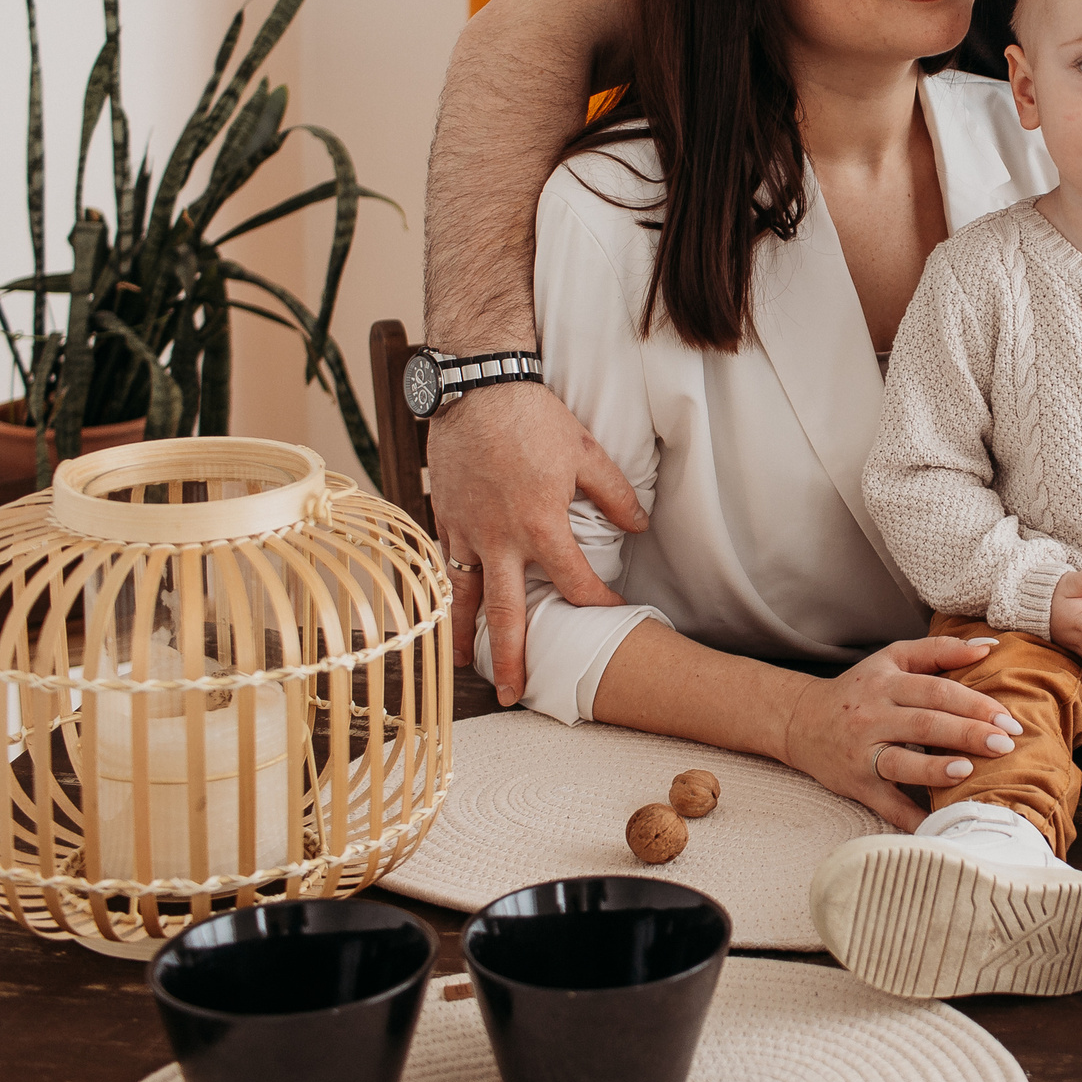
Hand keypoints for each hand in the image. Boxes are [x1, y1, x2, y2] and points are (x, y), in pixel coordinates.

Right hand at [428, 381, 647, 704]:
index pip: (573, 582)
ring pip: (464, 596)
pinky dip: (448, 593)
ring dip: (465, 636)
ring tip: (468, 667)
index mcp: (541, 525)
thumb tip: (639, 528)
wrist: (476, 387)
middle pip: (505, 613)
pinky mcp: (443, 516)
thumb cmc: (534, 418)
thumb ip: (615, 496)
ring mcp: (465, 530)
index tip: (613, 616)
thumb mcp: (587, 452)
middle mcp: (499, 538)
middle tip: (515, 695)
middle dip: (512, 657)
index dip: (597, 604)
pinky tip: (452, 611)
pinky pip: (445, 564)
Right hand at [778, 636, 1024, 831]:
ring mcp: (863, 754)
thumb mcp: (893, 659)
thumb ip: (939, 651)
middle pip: (926, 724)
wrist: (801, 721)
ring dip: (936, 769)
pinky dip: (912, 818)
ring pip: (902, 763)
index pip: (938, 691)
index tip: (1008, 719)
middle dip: (969, 734)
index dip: (976, 704)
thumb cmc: (860, 689)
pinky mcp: (857, 785)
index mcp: (887, 684)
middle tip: (1006, 744)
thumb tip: (987, 648)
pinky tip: (940, 826)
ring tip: (969, 770)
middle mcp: (872, 717)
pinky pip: (887, 804)